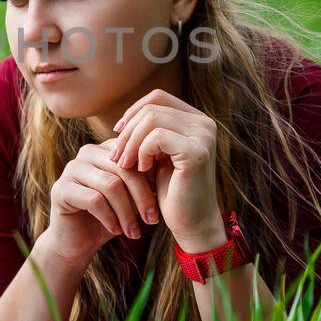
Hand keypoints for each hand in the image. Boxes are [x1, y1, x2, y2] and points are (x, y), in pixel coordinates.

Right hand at [44, 141, 163, 262]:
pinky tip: (116, 231)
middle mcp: (86, 153)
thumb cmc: (110, 217)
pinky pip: (93, 200)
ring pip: (110, 184)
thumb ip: (146, 181)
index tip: (162, 202)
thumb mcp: (132, 198)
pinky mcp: (61, 189)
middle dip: (141, 196)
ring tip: (134, 232)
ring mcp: (71, 169)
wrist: (77, 242)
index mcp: (105, 149)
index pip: (134, 153)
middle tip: (152, 220)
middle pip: (123, 168)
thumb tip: (171, 167)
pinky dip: (109, 217)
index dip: (150, 177)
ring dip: (126, 212)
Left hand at [106, 89, 224, 250]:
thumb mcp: (158, 155)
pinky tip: (142, 169)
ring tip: (126, 163)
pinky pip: (156, 137)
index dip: (133, 111)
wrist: (191, 222)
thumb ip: (149, 133)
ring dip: (131, 142)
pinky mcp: (196, 152)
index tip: (117, 133)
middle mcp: (204, 123)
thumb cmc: (172, 191)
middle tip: (116, 156)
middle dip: (127, 131)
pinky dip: (142, 152)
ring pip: (151, 119)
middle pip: (152, 107)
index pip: (157, 97)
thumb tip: (123, 118)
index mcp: (196, 120)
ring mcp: (203, 136)